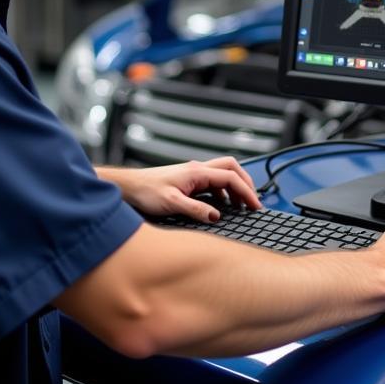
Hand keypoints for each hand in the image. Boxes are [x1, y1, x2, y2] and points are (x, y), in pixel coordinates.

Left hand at [104, 157, 261, 221]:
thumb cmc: (146, 191)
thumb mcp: (171, 203)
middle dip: (245, 183)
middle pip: (231, 168)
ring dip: (234, 188)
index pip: (231, 177)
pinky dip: (222, 193)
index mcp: (197, 172)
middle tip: (252, 202)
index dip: (246, 191)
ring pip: (223, 174)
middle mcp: (198, 169)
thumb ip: (195, 210)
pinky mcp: (188, 180)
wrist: (129, 187)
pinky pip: (213, 183)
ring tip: (240, 206)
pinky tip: (220, 206)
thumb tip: (216, 215)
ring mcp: (193, 174)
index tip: (255, 205)